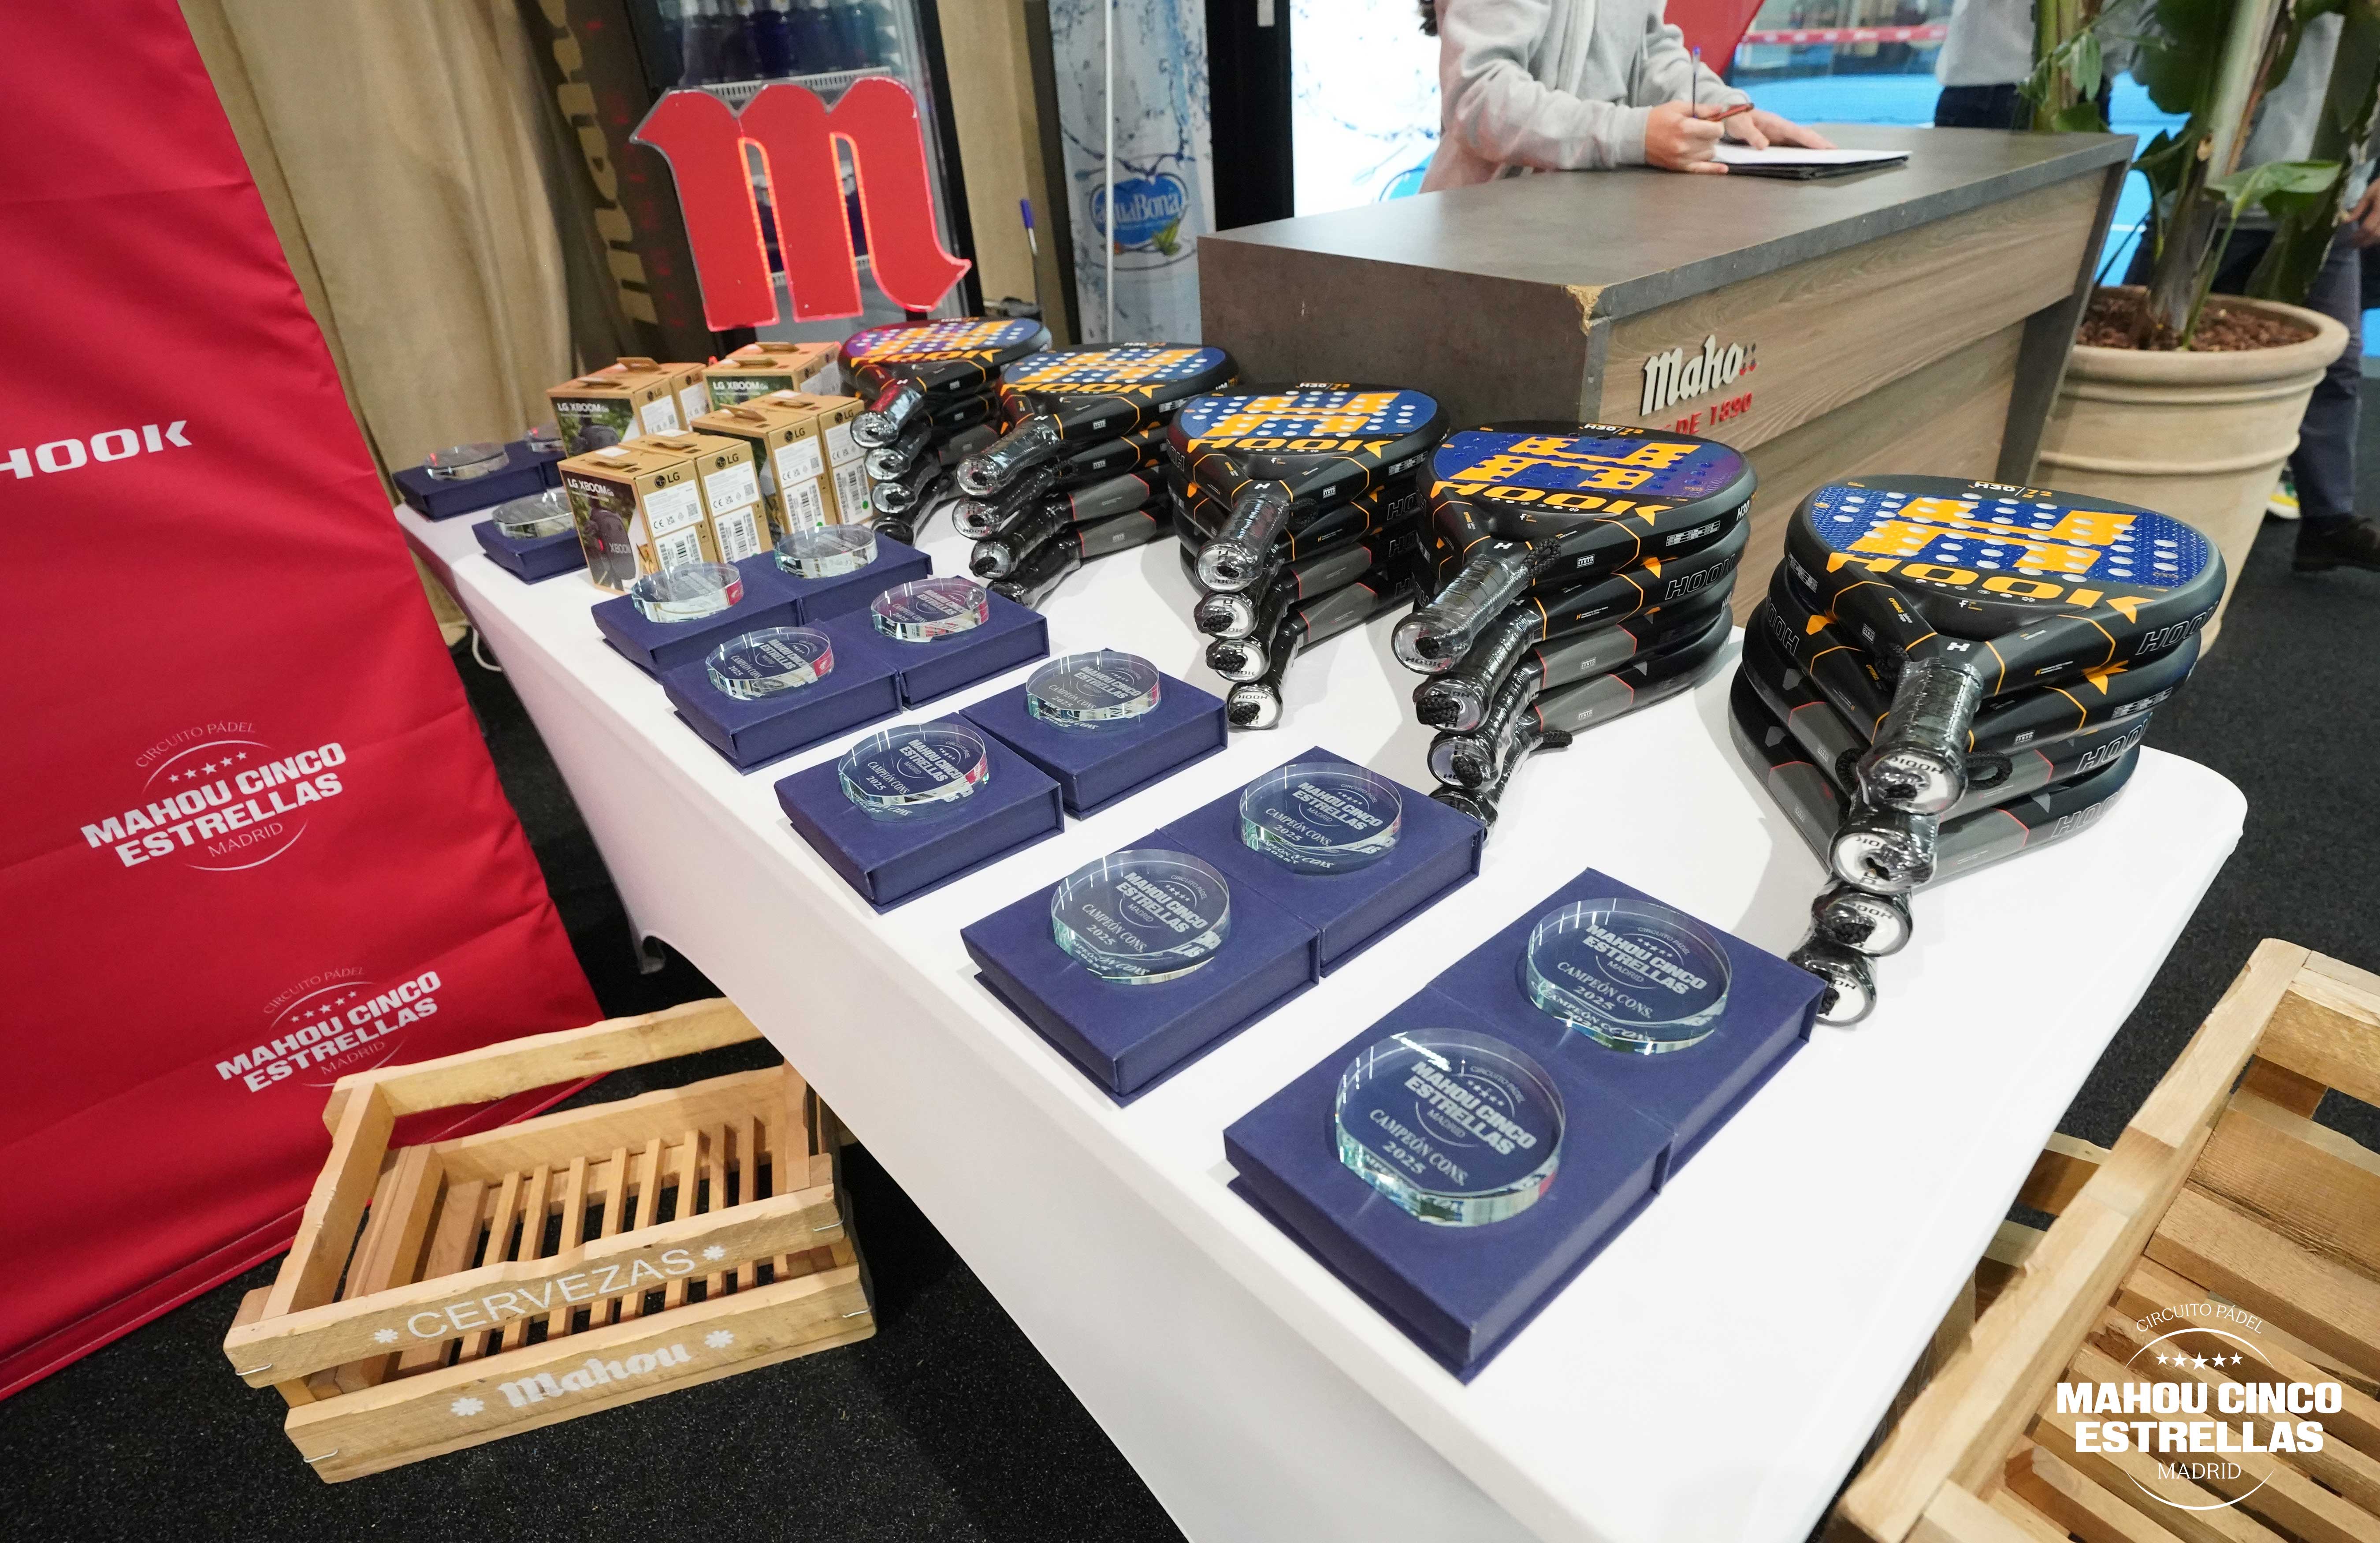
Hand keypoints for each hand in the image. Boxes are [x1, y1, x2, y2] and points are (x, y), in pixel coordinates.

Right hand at [1646, 100, 1725, 173]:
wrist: (1637, 136)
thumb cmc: (1658, 118)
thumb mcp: (1679, 107)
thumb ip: (1702, 109)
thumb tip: (1721, 110)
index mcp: (1685, 127)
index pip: (1716, 130)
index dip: (1717, 125)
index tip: (1711, 122)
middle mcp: (1685, 145)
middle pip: (1713, 142)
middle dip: (1711, 135)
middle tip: (1702, 130)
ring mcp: (1683, 159)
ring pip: (1710, 154)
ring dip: (1708, 147)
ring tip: (1697, 141)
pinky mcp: (1680, 167)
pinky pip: (1702, 170)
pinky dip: (1714, 169)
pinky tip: (1723, 169)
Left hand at [1721, 109, 1835, 151]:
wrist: (1730, 114)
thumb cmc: (1734, 118)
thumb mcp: (1740, 125)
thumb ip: (1752, 135)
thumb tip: (1765, 146)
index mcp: (1776, 123)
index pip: (1797, 132)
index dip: (1811, 141)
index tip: (1825, 147)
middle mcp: (1781, 129)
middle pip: (1804, 136)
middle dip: (1820, 143)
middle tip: (1836, 153)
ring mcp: (1780, 135)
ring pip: (1801, 141)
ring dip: (1814, 148)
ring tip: (1829, 157)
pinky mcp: (1776, 141)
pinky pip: (1792, 146)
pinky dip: (1803, 151)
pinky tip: (1810, 159)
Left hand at [2349, 185, 2379, 247]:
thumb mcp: (2370, 193)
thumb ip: (2359, 208)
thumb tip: (2346, 221)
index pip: (2368, 228)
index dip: (2358, 236)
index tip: (2350, 239)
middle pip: (2376, 235)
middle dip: (2364, 241)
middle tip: (2354, 244)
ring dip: (2373, 241)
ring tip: (2363, 242)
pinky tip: (2374, 237)